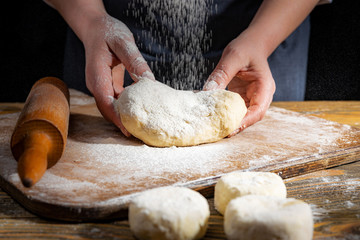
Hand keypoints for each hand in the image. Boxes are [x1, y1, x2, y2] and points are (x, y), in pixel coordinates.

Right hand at [82, 14, 154, 135]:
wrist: (95, 28)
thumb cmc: (108, 32)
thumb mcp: (124, 42)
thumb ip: (135, 61)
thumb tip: (149, 81)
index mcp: (97, 74)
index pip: (105, 101)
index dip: (116, 117)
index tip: (128, 130)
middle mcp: (96, 83)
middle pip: (107, 109)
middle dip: (121, 123)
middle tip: (139, 134)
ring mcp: (100, 85)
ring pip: (111, 107)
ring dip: (124, 117)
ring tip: (141, 126)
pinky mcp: (106, 85)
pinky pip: (115, 100)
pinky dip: (126, 107)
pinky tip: (140, 109)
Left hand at [203, 31, 275, 134]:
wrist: (252, 43)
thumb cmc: (247, 47)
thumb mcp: (233, 58)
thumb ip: (221, 75)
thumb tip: (207, 93)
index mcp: (264, 87)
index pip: (258, 110)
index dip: (245, 122)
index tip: (230, 129)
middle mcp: (260, 95)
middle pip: (250, 117)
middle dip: (235, 126)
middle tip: (218, 132)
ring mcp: (252, 97)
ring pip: (242, 115)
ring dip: (229, 121)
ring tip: (213, 127)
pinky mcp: (242, 97)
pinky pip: (234, 109)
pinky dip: (224, 113)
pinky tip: (212, 114)